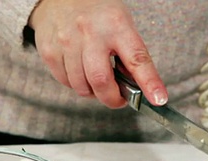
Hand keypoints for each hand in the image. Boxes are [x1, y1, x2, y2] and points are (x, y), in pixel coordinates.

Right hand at [28, 0, 167, 107]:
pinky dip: (76, 83)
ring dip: (93, 91)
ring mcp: (67, 41)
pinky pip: (66, 82)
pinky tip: (80, 69)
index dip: (149, 82)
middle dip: (112, 98)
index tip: (158, 99)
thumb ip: (132, 56)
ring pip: (82, 87)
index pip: (137, 59)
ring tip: (98, 78)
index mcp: (116, 24)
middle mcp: (90, 32)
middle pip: (101, 81)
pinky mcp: (49, 50)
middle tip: (118, 98)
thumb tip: (138, 88)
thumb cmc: (99, 14)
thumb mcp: (123, 25)